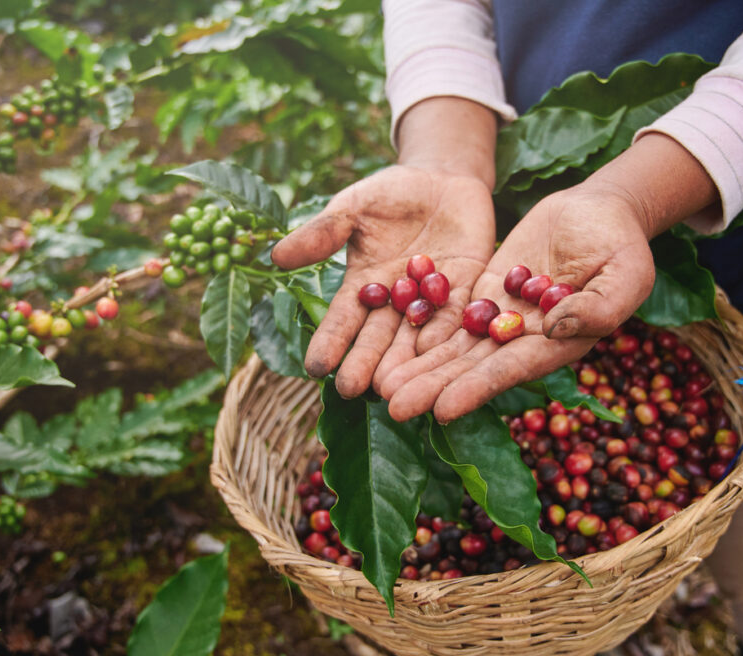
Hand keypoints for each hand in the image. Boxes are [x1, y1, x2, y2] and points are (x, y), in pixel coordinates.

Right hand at [270, 164, 495, 397]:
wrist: (442, 178)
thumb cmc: (389, 193)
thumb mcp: (353, 207)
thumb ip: (322, 233)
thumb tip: (276, 256)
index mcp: (363, 286)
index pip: (343, 320)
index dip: (330, 342)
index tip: (315, 366)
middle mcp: (395, 303)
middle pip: (379, 338)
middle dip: (365, 363)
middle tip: (353, 389)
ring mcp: (431, 300)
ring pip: (416, 337)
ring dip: (405, 363)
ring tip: (393, 388)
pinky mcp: (467, 290)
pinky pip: (456, 316)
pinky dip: (446, 333)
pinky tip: (435, 353)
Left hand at [377, 181, 656, 422]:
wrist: (600, 211)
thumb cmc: (623, 244)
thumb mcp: (626, 273)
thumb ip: (599, 306)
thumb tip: (553, 327)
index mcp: (559, 344)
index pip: (511, 370)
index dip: (476, 389)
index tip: (442, 409)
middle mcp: (524, 340)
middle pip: (472, 367)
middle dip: (433, 387)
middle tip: (393, 406)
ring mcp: (501, 318)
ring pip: (454, 347)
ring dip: (419, 367)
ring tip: (380, 387)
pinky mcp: (484, 294)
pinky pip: (450, 314)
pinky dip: (422, 330)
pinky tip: (389, 345)